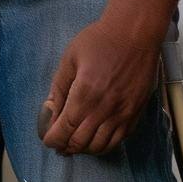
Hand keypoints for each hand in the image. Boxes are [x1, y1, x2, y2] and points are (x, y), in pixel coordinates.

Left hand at [39, 19, 159, 156]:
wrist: (134, 33)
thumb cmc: (100, 40)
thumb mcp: (71, 57)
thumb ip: (58, 87)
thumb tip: (49, 111)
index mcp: (85, 94)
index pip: (65, 130)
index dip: (53, 139)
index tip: (47, 139)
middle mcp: (104, 109)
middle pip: (81, 142)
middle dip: (65, 146)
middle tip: (59, 142)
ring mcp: (122, 113)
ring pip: (100, 146)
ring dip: (85, 148)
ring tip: (76, 142)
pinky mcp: (135, 113)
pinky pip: (119, 140)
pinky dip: (104, 145)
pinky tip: (96, 138)